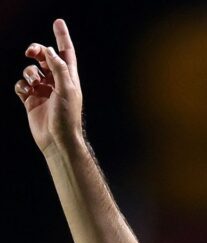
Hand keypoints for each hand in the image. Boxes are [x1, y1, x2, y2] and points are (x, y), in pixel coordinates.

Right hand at [14, 19, 82, 154]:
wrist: (57, 140)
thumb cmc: (67, 117)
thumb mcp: (67, 90)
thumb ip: (59, 69)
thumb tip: (50, 51)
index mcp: (70, 78)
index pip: (66, 52)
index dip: (62, 36)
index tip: (58, 21)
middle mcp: (56, 82)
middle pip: (44, 57)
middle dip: (36, 51)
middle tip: (31, 51)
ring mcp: (43, 91)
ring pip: (30, 70)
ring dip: (29, 73)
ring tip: (34, 85)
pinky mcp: (30, 100)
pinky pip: (21, 85)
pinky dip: (21, 85)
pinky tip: (27, 93)